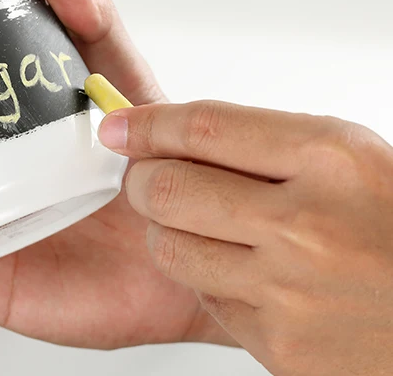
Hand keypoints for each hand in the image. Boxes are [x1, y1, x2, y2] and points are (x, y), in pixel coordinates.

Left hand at [99, 101, 392, 373]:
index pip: (203, 127)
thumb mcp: (351, 161)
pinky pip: (204, 298)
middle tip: (149, 180)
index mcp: (332, 160)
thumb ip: (266, 145)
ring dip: (169, 233)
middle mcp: (306, 224)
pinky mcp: (279, 345)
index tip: (119, 126)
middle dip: (142, 180)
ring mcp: (289, 290)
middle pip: (167, 188)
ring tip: (203, 229)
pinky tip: (243, 274)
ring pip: (168, 248)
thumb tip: (171, 135)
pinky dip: (207, 281)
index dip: (147, 124)